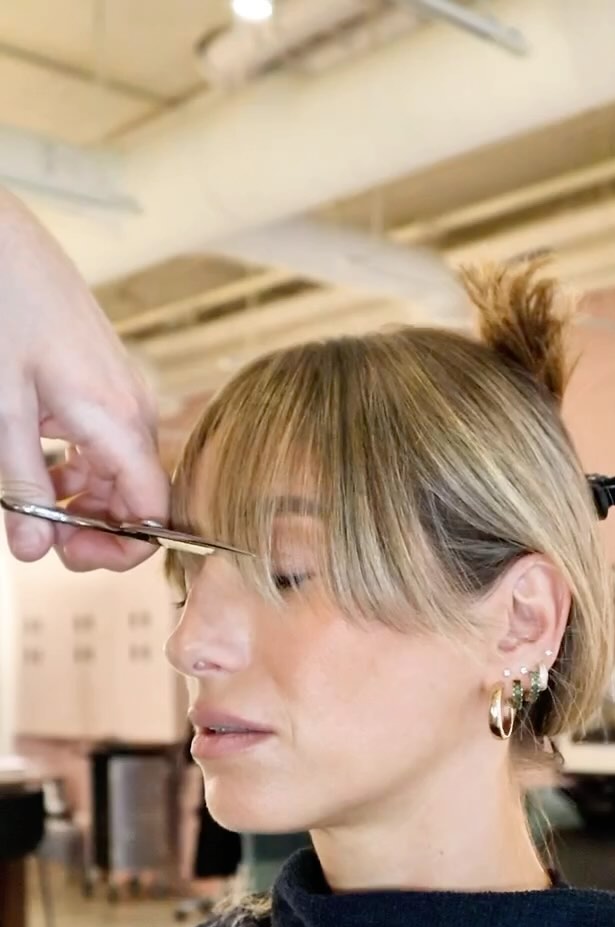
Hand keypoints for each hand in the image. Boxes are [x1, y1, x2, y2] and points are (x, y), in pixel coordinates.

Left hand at [0, 189, 168, 570]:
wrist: (4, 237)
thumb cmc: (6, 308)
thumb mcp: (3, 409)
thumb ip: (22, 484)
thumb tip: (33, 549)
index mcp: (119, 422)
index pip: (153, 514)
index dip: (120, 549)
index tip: (68, 555)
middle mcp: (134, 413)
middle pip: (138, 501)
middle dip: (94, 531)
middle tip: (39, 537)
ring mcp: (122, 397)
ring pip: (119, 478)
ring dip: (80, 504)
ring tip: (30, 503)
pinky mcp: (104, 386)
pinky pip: (105, 447)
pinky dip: (76, 471)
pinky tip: (39, 467)